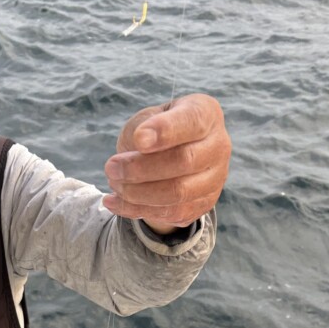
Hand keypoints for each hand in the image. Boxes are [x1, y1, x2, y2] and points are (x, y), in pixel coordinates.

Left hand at [103, 94, 230, 233]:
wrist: (171, 157)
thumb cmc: (156, 131)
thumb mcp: (145, 119)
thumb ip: (141, 130)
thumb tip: (137, 149)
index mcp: (206, 114)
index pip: (190, 122)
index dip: (165, 131)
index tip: (138, 139)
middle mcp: (218, 146)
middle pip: (184, 161)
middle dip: (141, 168)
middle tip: (110, 168)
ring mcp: (215, 179)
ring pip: (178, 193)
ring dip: (138, 193)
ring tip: (113, 184)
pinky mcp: (203, 205)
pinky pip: (171, 213)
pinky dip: (137, 210)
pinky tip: (113, 202)